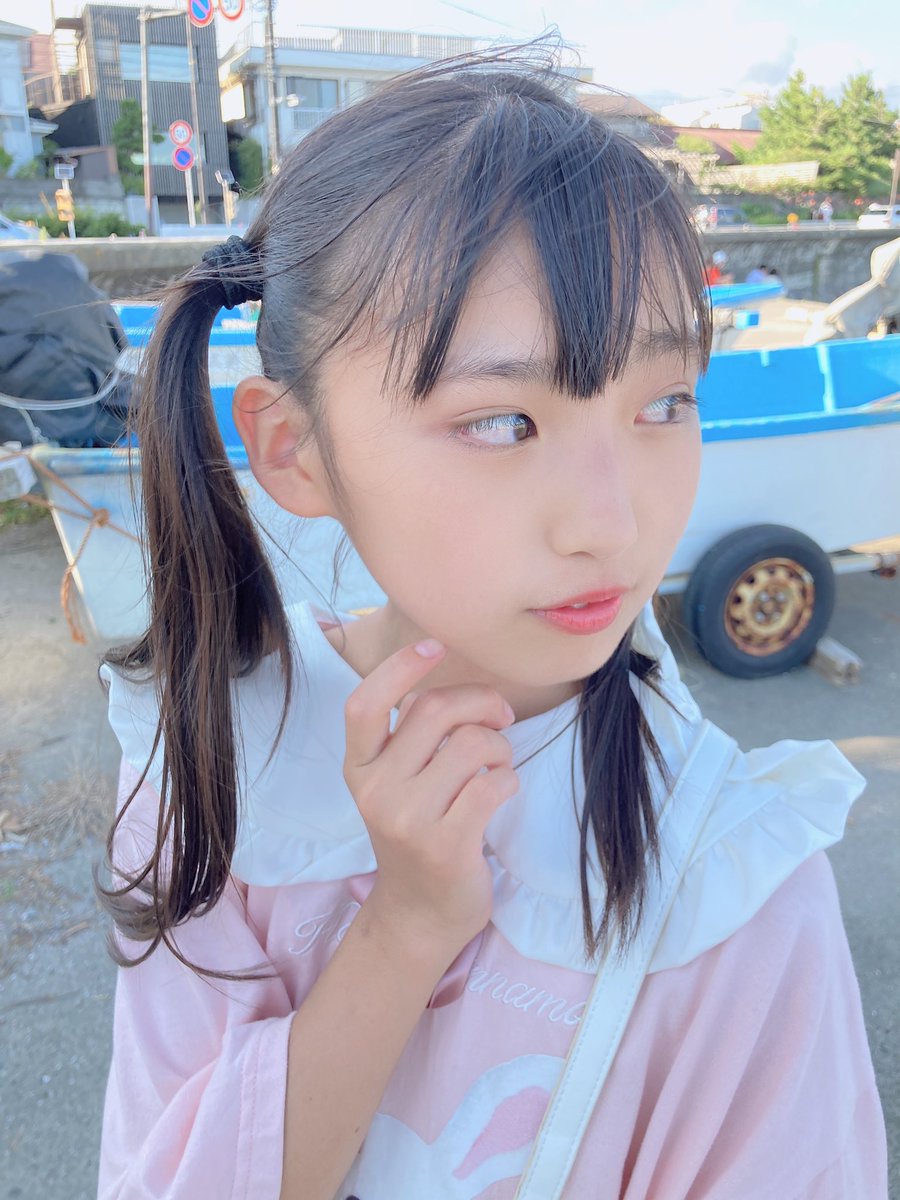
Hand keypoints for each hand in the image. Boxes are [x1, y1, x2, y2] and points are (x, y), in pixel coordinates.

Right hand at [342, 639, 518, 962]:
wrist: (419, 915)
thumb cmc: (418, 834)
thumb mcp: (395, 784)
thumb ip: (409, 737)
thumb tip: (441, 682)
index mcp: (358, 768)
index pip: (365, 704)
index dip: (399, 668)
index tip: (434, 646)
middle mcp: (375, 790)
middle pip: (436, 711)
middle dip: (482, 703)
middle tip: (501, 718)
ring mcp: (407, 819)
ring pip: (473, 744)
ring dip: (501, 748)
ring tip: (498, 767)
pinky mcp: (445, 845)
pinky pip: (494, 783)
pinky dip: (509, 780)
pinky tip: (501, 792)